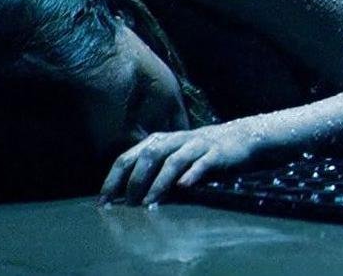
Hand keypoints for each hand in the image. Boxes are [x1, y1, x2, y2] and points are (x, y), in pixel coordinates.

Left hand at [99, 121, 264, 205]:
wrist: (239, 138)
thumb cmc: (200, 154)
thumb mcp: (172, 158)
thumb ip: (151, 171)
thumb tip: (124, 197)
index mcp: (158, 141)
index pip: (128, 157)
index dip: (113, 179)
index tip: (103, 202)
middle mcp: (175, 140)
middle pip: (148, 157)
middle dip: (134, 181)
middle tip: (127, 205)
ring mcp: (196, 145)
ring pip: (173, 161)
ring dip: (159, 183)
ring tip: (149, 203)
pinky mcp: (216, 153)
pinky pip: (202, 163)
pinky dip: (191, 174)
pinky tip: (184, 186)